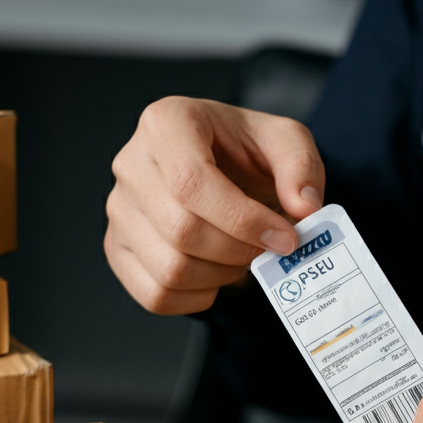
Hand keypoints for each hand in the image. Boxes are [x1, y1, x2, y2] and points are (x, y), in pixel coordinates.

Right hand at [105, 97, 324, 314]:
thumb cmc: (245, 154)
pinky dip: (196, 298)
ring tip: (240, 257)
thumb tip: (304, 207)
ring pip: (169, 268)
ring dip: (220, 276)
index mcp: (167, 123)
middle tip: (266, 249)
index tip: (284, 238)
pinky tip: (215, 275)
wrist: (223, 172)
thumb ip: (302, 168)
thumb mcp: (285, 142)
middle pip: (181, 230)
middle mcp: (132, 164)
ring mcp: (120, 211)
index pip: (192, 181)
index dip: (244, 220)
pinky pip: (155, 294)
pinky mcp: (119, 250)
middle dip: (237, 251)